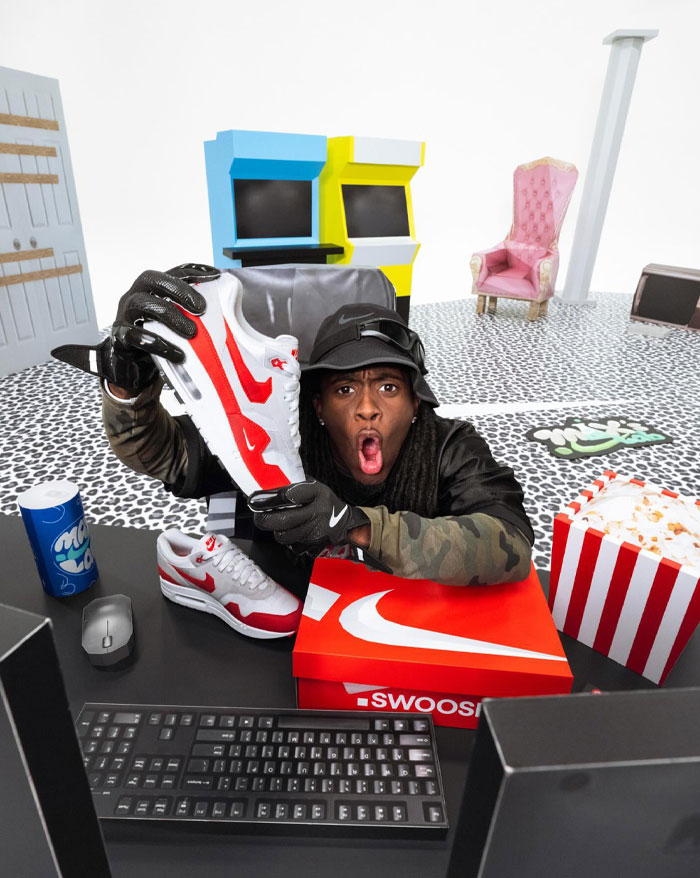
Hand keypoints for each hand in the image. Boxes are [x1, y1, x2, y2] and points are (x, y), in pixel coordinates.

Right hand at [51, 263, 218, 394]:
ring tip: (191, 333)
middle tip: (201, 308)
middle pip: (153, 279)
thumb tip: (226, 310)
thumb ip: (191, 313)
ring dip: (171, 316)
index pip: (173, 271)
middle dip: (179, 290)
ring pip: (143, 304)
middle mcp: (135, 295)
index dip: (194, 271)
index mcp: (151, 288)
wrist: (134, 367)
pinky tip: (178, 354)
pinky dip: (159, 344)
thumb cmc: (158, 339)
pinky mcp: (120, 336)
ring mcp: (125, 314)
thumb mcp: (176, 323)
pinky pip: (136, 335)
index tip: (215, 275)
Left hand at [250, 480, 369, 555]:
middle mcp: (317, 512)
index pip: (291, 494)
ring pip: (283, 535)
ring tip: (274, 520)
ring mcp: (315, 531)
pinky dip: (286, 538)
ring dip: (275, 529)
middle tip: (257, 513)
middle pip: (283, 520)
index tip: (256, 498)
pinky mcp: (312, 545)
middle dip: (263, 518)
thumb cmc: (323, 501)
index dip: (271, 497)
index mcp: (317, 493)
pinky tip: (289, 530)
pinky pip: (290, 544)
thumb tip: (266, 481)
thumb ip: (293, 483)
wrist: (343, 522)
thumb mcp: (312, 485)